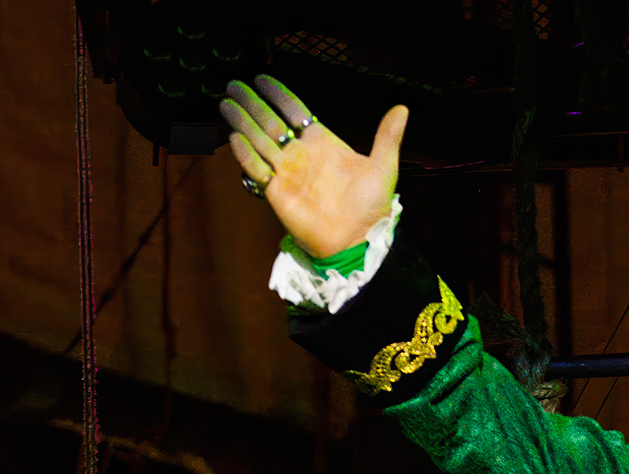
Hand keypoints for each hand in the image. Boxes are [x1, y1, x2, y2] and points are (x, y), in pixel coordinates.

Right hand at [219, 75, 407, 258]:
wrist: (358, 239)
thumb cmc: (372, 206)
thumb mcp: (383, 167)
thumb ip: (388, 136)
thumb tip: (403, 109)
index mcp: (323, 143)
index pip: (295, 111)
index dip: (278, 94)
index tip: (262, 79)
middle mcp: (301, 154)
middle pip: (270, 122)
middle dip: (252, 103)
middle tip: (233, 85)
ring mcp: (287, 172)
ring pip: (259, 140)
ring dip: (242, 122)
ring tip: (225, 104)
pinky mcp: (276, 191)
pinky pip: (256, 168)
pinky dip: (244, 154)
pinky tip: (234, 137)